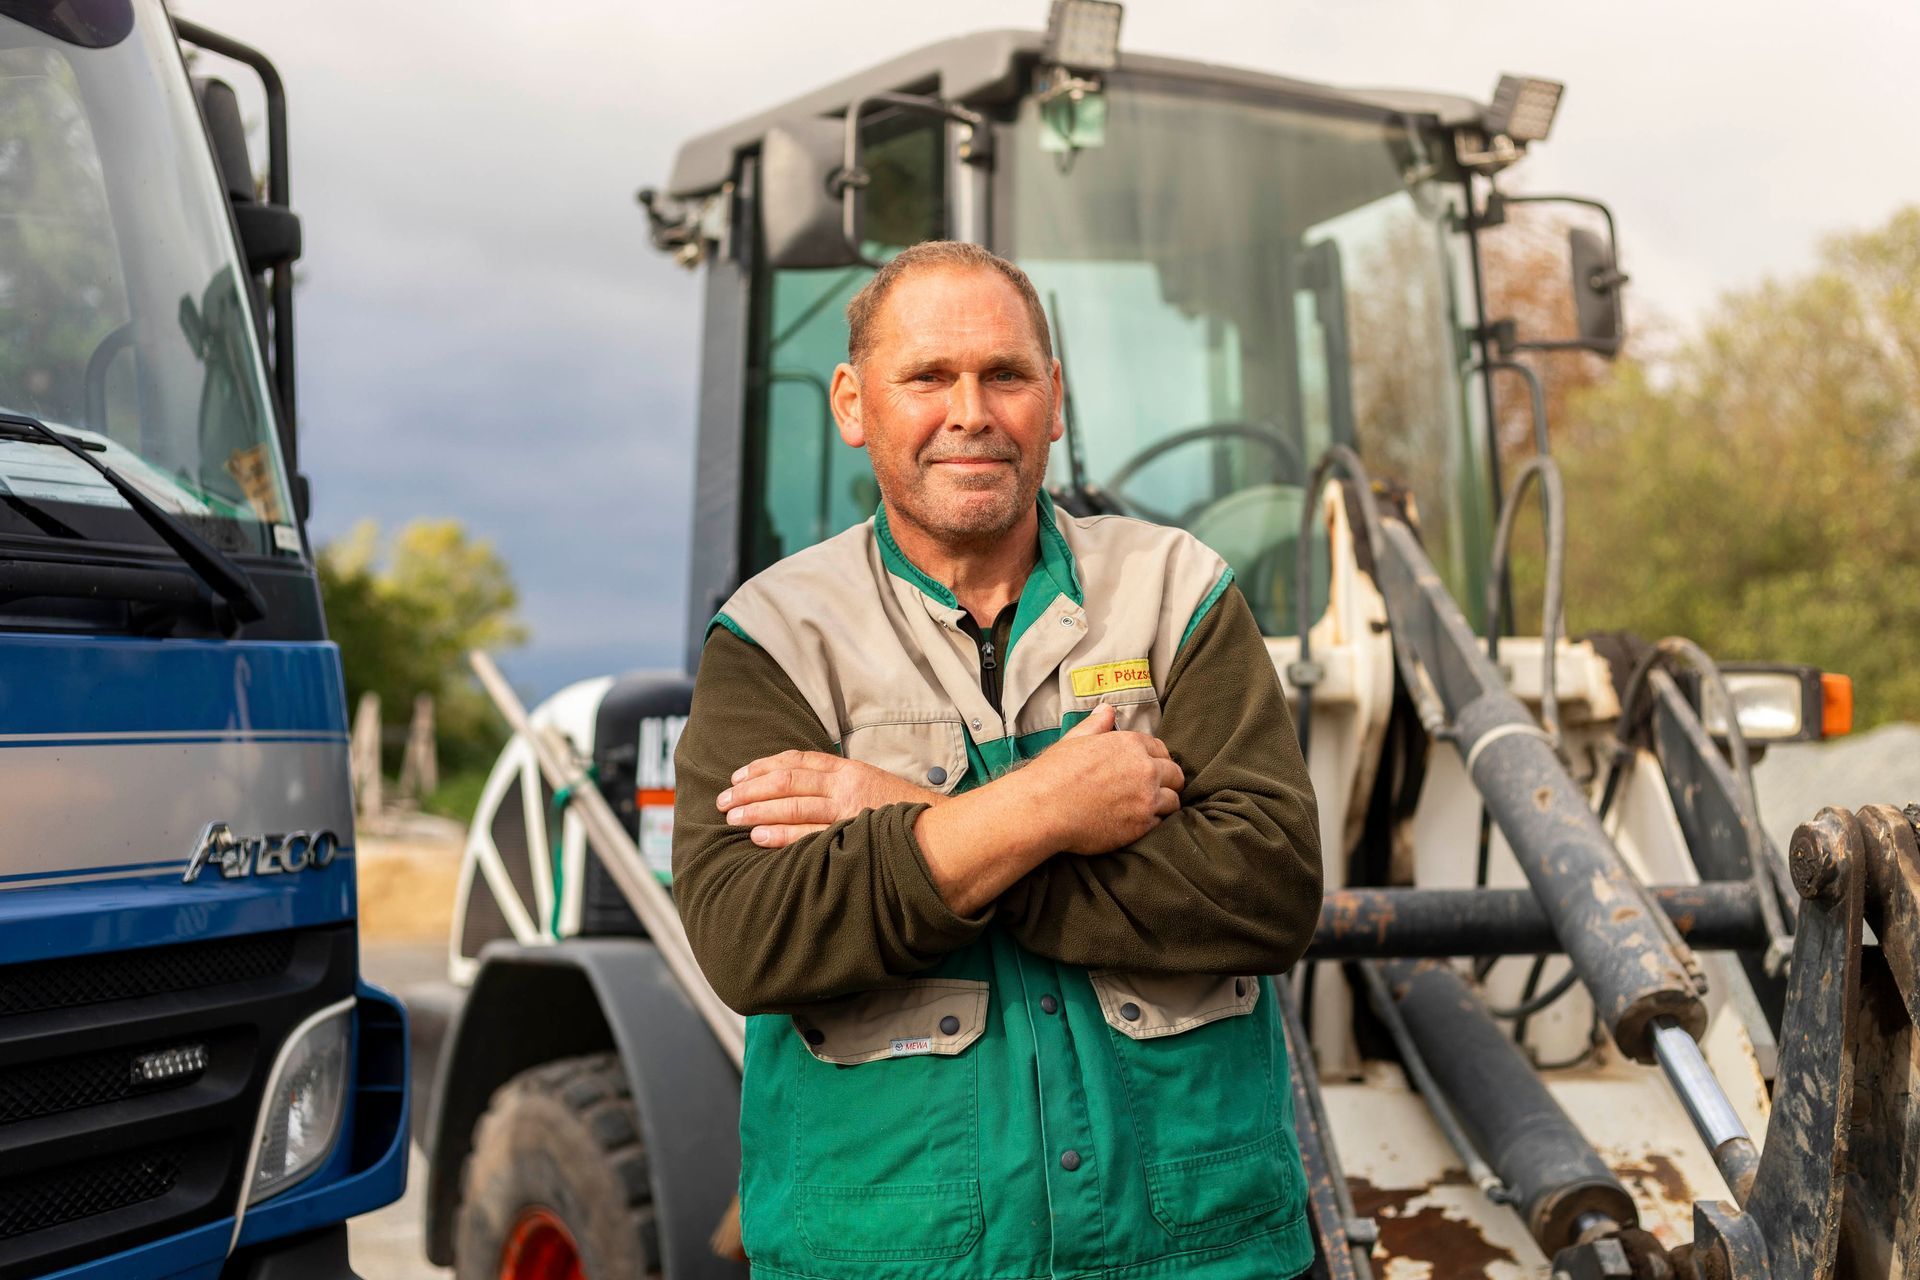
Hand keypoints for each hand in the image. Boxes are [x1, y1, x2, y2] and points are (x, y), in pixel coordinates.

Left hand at [717, 750, 941, 847]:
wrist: (944, 830)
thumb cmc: (907, 813)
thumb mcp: (873, 786)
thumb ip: (842, 785)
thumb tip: (806, 792)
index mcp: (849, 769)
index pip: (797, 761)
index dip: (764, 766)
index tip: (739, 775)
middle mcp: (845, 784)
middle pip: (787, 781)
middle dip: (751, 789)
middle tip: (723, 800)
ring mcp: (848, 809)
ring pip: (793, 805)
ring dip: (758, 810)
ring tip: (732, 818)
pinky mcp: (852, 833)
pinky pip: (809, 833)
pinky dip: (782, 834)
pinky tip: (759, 836)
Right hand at [1020, 703, 1184, 854]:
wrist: (1044, 808)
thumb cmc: (1055, 773)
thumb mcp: (1075, 740)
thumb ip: (1096, 724)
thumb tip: (1106, 709)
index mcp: (1130, 744)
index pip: (1161, 749)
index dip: (1156, 758)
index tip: (1149, 767)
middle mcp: (1145, 769)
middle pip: (1175, 775)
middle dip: (1168, 781)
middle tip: (1154, 789)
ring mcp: (1146, 798)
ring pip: (1173, 801)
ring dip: (1163, 804)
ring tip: (1147, 808)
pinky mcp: (1142, 825)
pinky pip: (1160, 824)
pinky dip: (1152, 823)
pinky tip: (1136, 823)